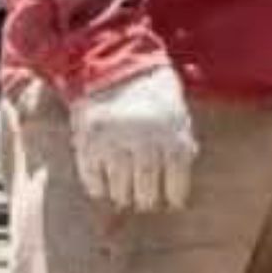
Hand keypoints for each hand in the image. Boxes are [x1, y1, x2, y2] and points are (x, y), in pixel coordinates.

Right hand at [71, 63, 196, 211]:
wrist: (114, 67)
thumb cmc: (153, 94)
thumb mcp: (177, 113)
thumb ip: (180, 142)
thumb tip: (183, 177)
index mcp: (170, 130)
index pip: (176, 173)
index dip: (175, 193)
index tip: (174, 204)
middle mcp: (142, 136)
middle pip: (146, 182)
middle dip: (147, 199)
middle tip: (146, 205)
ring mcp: (113, 139)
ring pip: (119, 183)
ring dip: (123, 196)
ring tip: (126, 199)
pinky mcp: (88, 140)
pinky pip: (92, 174)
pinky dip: (98, 187)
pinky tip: (103, 190)